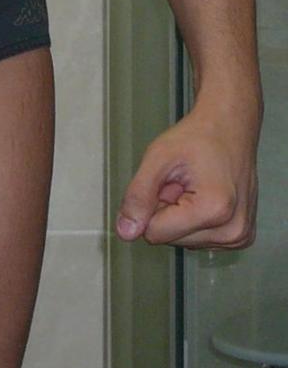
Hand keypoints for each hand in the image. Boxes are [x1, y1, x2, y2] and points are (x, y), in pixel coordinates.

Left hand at [116, 99, 259, 248]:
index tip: (168, 182)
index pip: (155, 233)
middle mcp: (232, 230)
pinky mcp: (240, 237)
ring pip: (182, 241)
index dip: (152, 204)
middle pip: (169, 239)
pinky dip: (195, 219)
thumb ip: (138, 195)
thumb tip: (126, 232)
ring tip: (195, 186)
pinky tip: (205, 195)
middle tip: (182, 182)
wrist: (229, 127)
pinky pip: (198, 239)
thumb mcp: (158, 158)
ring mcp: (239, 236)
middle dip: (167, 210)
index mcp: (214, 210)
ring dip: (180, 214)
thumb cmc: (198, 137)